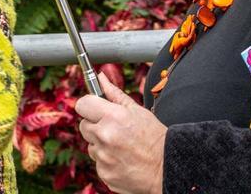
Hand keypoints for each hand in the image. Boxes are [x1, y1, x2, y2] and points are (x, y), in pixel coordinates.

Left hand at [76, 73, 166, 193]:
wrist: (167, 168)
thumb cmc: (154, 137)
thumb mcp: (137, 110)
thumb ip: (114, 93)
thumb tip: (101, 77)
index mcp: (113, 117)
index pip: (83, 104)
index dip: (89, 105)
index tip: (95, 109)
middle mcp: (105, 136)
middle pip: (83, 126)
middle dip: (95, 126)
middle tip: (114, 129)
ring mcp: (103, 157)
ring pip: (91, 146)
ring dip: (101, 145)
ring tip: (122, 146)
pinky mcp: (104, 173)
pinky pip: (98, 163)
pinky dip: (106, 161)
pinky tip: (123, 159)